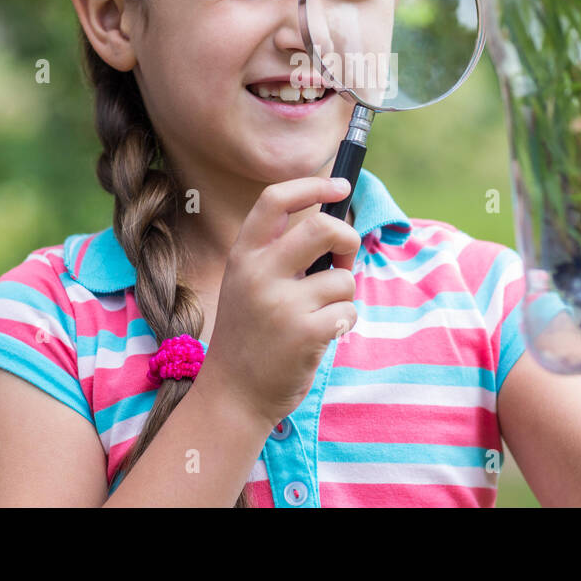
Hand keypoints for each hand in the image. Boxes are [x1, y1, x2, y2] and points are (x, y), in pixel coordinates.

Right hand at [199, 176, 360, 428]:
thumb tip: (337, 225)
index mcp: (243, 256)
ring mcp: (281, 304)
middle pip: (322, 227)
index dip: (312, 185)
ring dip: (342, 296)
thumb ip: (282, 256)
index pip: (274, 200)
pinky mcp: (305, 332)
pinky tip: (321, 337)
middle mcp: (258, 274)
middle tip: (344, 257)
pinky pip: (348, 311)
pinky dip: (344, 323)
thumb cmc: (252, 336)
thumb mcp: (249, 285)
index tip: (340, 185)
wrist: (233, 396)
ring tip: (318, 316)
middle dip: (347, 237)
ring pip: (343, 277)